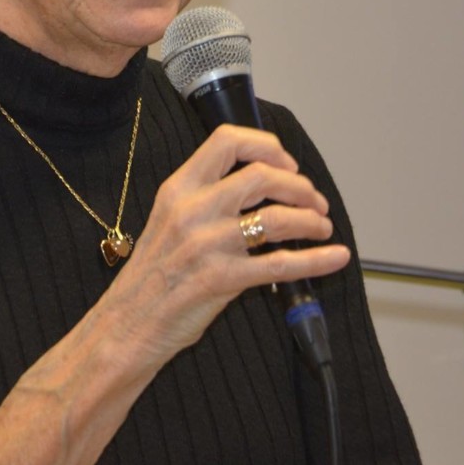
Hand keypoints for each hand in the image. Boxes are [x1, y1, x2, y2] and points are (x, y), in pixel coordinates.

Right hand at [101, 123, 349, 362]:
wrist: (128, 323)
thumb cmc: (152, 274)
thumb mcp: (168, 219)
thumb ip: (205, 198)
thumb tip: (262, 188)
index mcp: (178, 188)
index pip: (227, 141)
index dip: (267, 146)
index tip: (286, 164)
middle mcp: (192, 210)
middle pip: (263, 175)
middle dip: (301, 186)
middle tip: (313, 201)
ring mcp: (207, 244)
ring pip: (278, 218)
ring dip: (311, 221)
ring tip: (321, 228)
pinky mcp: (221, 279)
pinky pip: (282, 264)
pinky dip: (317, 260)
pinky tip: (335, 257)